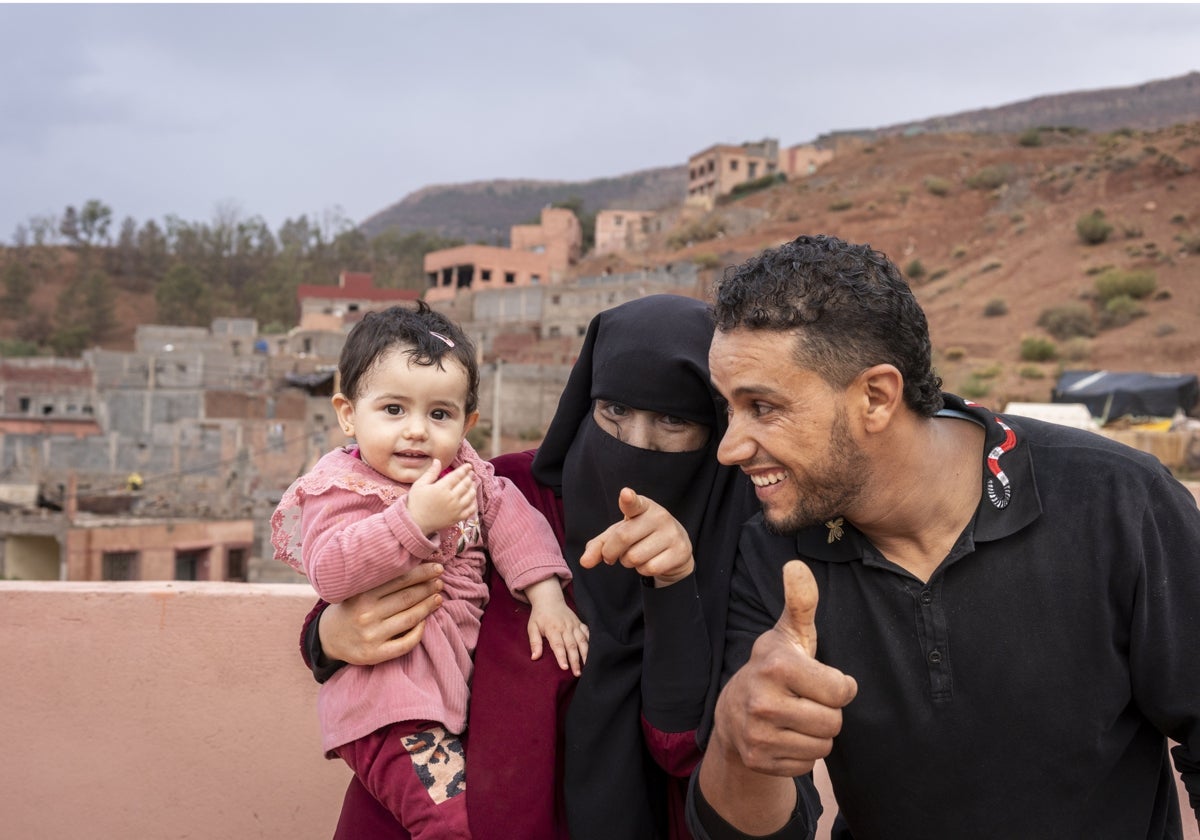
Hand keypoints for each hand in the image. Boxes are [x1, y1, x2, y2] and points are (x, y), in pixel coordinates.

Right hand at [318, 564, 444, 665]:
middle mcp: (366, 615)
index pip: (398, 580)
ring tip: (438, 598)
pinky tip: (425, 622)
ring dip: (427, 607)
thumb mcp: (356, 589)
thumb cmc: (349, 608)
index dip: (421, 573)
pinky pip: (405, 644)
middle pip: (407, 598)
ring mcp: (371, 636)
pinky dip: (419, 632)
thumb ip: (378, 580)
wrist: (327, 638)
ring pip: (410, 619)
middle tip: (440, 581)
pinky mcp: (375, 654)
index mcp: (361, 594)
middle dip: (427, 588)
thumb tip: (412, 563)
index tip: (437, 568)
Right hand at [406, 460, 477, 536]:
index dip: (464, 469)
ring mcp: (456, 509)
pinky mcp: (457, 518)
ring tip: (473, 483)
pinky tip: (473, 498)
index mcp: (442, 488)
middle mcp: (451, 498)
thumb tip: (438, 460)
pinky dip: (474, 502)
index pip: (457, 476)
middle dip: (470, 477)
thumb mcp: (420, 484)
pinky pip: (471, 509)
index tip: (468, 466)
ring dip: (473, 488)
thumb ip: (431, 472)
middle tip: (472, 473)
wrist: (415, 523)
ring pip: (470, 496)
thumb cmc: (416, 502)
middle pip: (465, 484)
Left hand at [524, 578, 589, 676]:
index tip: (565, 668)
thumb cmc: (540, 616)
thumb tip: (534, 657)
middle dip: (575, 660)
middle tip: (577, 673)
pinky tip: (594, 652)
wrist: (549, 600)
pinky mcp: (580, 623)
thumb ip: (534, 642)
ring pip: (582, 640)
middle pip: (572, 646)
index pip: (558, 645)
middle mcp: (565, 627)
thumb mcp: (532, 627)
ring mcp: (574, 625)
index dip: (562, 657)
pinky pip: (587, 633)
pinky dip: (591, 642)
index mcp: (553, 629)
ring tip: (588, 666)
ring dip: (585, 654)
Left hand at [578, 487, 694, 585]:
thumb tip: (585, 562)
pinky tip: (650, 562)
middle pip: (623, 538)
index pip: (634, 503)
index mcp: (643, 506)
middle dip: (610, 552)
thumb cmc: (640, 537)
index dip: (628, 499)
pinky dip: (643, 570)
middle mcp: (659, 516)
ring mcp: (672, 533)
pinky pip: (649, 568)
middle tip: (612, 555)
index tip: (625, 494)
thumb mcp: (618, 536)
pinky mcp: (680, 552)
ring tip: (636, 555)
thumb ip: (598, 546)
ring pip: (635, 557)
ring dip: (628, 562)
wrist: (675, 548)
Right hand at [711, 560, 857, 777]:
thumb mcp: (788, 635)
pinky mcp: (757, 761)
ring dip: (816, 735)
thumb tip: (796, 564)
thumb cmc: (774, 669)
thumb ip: (800, 603)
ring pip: (822, 747)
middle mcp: (762, 701)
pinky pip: (806, 766)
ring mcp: (757, 735)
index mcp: (775, 666)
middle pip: (833, 722)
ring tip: (796, 718)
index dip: (839, 687)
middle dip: (826, 712)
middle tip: (806, 701)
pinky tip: (785, 737)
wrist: (732, 714)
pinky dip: (801, 755)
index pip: (840, 691)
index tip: (824, 680)